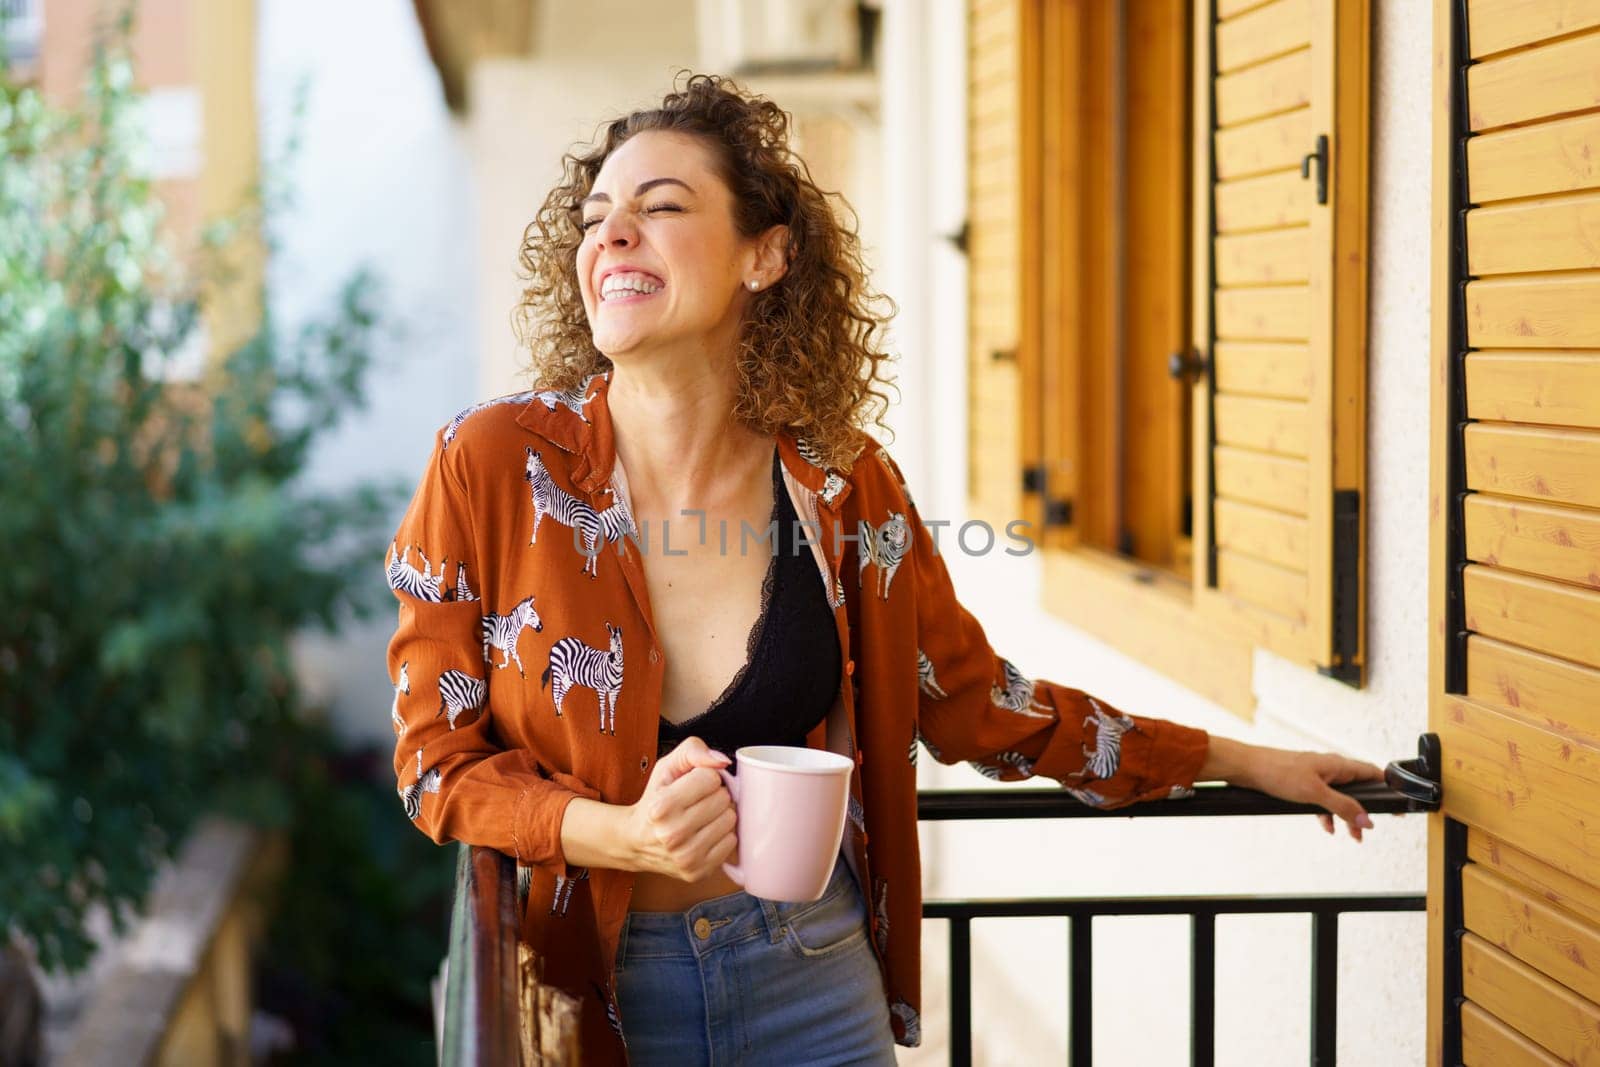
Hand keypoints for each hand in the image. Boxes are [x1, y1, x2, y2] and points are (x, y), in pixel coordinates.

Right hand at [624, 736, 737, 879]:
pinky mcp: (698, 872)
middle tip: (698, 802)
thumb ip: (693, 751)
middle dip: (715, 795)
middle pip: (724, 799)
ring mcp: (686, 857)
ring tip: (702, 817)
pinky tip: (704, 833)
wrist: (636, 842)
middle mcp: (672, 835)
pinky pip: (731, 843)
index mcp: (662, 806)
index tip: (692, 786)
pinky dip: (722, 835)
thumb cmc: (655, 800)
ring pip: (731, 820)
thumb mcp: (666, 768)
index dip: (705, 777)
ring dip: (720, 814)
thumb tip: (723, 761)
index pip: (711, 778)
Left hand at [1204, 737, 1385, 841]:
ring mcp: (1317, 775)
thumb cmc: (1279, 773)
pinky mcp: (1303, 783)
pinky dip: (1328, 814)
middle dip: (1366, 811)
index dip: (1388, 788)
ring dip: (1347, 817)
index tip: (1399, 805)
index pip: (1372, 773)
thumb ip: (1342, 807)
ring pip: (1340, 797)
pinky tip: (1326, 827)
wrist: (1248, 768)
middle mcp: (1330, 768)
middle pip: (1358, 789)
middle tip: (1372, 830)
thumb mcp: (1315, 794)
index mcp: (1338, 765)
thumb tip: (1367, 820)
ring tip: (1352, 837)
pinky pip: (1323, 800)